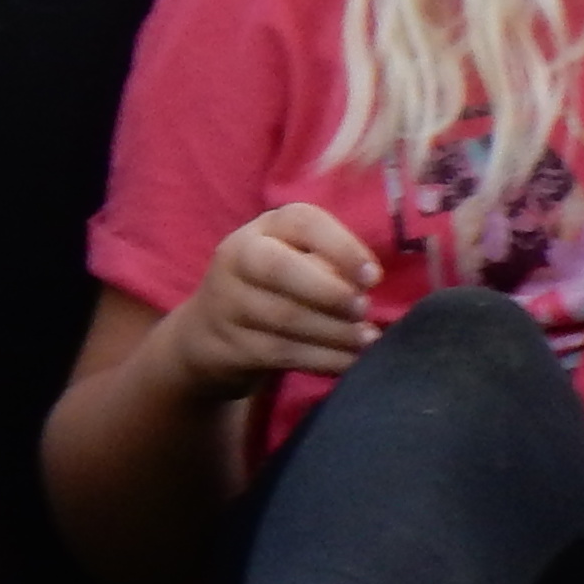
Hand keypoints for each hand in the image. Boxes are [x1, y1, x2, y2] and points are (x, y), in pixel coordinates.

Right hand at [168, 205, 380, 391]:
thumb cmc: (275, 286)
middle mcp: (239, 257)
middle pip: (279, 268)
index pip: (303, 223)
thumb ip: (330, 262)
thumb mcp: (296, 258)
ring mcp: (229, 302)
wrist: (209, 329)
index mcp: (266, 229)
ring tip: (368, 339)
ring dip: (335, 331)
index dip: (342, 248)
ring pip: (284, 316)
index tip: (374, 278)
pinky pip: (283, 352)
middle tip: (364, 309)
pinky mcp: (232, 343)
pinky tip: (350, 360)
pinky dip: (324, 359)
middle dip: (329, 291)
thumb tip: (367, 283)